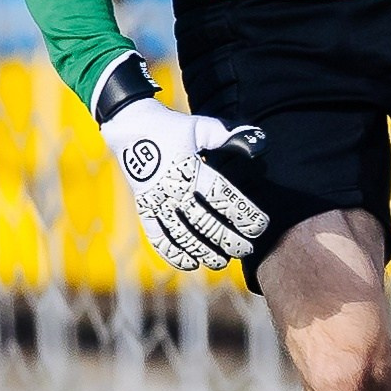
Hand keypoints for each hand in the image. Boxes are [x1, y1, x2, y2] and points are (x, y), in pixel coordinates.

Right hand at [102, 97, 268, 271]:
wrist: (130, 126)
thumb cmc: (172, 127)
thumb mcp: (202, 127)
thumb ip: (229, 136)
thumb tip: (260, 144)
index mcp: (190, 169)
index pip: (223, 196)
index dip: (243, 214)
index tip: (260, 226)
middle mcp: (173, 190)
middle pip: (204, 223)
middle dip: (228, 240)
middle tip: (247, 249)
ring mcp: (156, 202)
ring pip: (182, 235)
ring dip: (203, 252)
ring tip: (222, 261)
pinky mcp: (144, 209)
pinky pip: (157, 237)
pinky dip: (172, 253)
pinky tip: (190, 264)